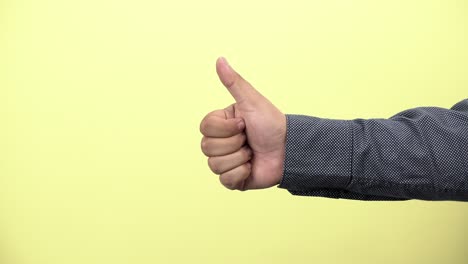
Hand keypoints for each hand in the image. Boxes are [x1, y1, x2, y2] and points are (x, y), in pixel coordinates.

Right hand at [200, 57, 285, 190]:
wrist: (289, 149)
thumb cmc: (271, 123)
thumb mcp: (252, 101)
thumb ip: (234, 82)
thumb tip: (220, 59)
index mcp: (220, 125)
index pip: (205, 128)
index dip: (226, 128)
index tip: (244, 123)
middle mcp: (219, 143)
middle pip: (207, 148)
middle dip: (234, 144)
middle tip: (249, 139)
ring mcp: (225, 162)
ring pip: (215, 165)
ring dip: (240, 158)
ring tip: (252, 153)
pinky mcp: (233, 180)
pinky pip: (225, 180)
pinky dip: (241, 173)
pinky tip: (252, 167)